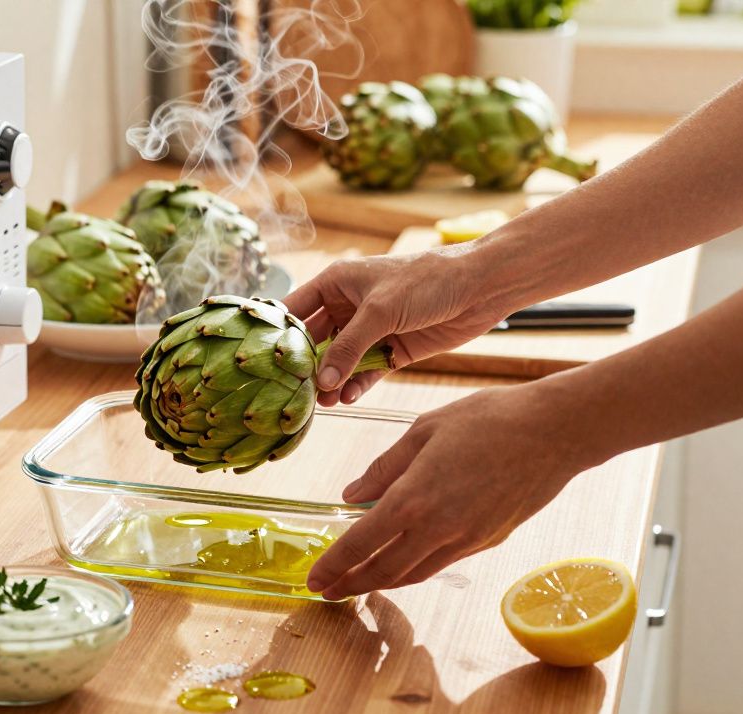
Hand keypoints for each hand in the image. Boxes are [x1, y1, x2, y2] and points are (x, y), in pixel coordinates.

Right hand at [283, 248, 510, 406]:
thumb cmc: (427, 280)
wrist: (480, 288)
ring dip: (330, 381)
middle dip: (304, 366)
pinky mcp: (391, 350)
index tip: (263, 362)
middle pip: (314, 341)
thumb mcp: (380, 312)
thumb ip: (349, 348)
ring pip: (339, 361)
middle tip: (291, 392)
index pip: (295, 310)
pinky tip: (346, 399)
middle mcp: (348, 306)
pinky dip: (355, 386)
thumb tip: (321, 381)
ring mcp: (370, 330)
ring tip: (320, 403)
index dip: (278, 335)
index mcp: (336, 283)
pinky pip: (365, 372)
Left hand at [306, 383, 598, 599]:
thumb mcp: (424, 430)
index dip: (333, 564)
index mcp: (414, 497)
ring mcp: (466, 539)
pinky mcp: (487, 540)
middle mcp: (438, 528)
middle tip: (325, 591)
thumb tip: (350, 495)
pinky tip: (399, 562)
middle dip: (350, 584)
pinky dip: (411, 569)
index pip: (361, 542)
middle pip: (384, 570)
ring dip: (380, 582)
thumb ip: (384, 468)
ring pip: (412, 573)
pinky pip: (439, 563)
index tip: (313, 579)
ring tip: (356, 583)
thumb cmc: (489, 419)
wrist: (554, 431)